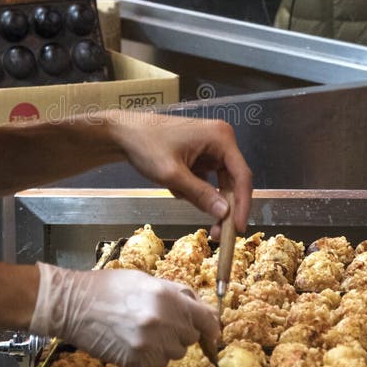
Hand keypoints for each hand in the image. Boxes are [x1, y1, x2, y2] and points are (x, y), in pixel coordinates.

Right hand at [29, 262, 219, 366]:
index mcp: (168, 298)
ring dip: (167, 345)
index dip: (212, 327)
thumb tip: (199, 307)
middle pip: (191, 337)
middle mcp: (163, 322)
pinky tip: (135, 341)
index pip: (206, 319)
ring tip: (145, 331)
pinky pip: (158, 363)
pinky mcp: (137, 361)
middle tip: (163, 322)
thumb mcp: (146, 279)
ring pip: (176, 353)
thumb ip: (176, 293)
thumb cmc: (108, 288)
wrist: (74, 305)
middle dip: (182, 331)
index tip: (212, 332)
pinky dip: (152, 356)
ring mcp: (150, 345)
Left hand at [105, 110, 252, 239]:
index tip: (238, 228)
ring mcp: (210, 147)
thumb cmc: (146, 146)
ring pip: (217, 183)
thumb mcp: (173, 175)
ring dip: (202, 197)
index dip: (242, 205)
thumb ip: (201, 194)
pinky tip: (173, 184)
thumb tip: (225, 214)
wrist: (123, 133)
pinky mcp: (200, 154)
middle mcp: (221, 140)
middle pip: (232, 181)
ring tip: (178, 193)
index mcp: (221, 138)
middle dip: (221, 206)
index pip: (242, 176)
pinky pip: (205, 179)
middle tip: (214, 233)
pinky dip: (191, 188)